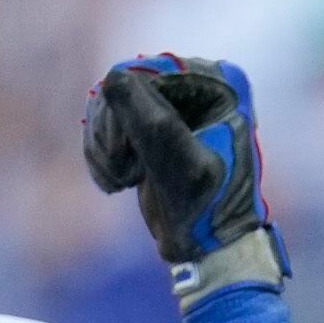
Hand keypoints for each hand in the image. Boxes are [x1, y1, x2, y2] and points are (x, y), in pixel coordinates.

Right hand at [84, 54, 284, 307]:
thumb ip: (149, 120)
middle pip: (124, 85)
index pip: (150, 72)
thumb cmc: (207, 210)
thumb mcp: (178, 166)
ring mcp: (174, 105)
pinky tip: (115, 182)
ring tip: (118, 180)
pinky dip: (101, 153)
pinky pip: (108, 124)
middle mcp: (200, 86)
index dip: (123, 108)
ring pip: (110, 104)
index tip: (122, 150)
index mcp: (222, 85)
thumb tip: (113, 76)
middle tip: (120, 170)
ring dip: (102, 145)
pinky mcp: (153, 127)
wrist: (211, 250)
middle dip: (110, 130)